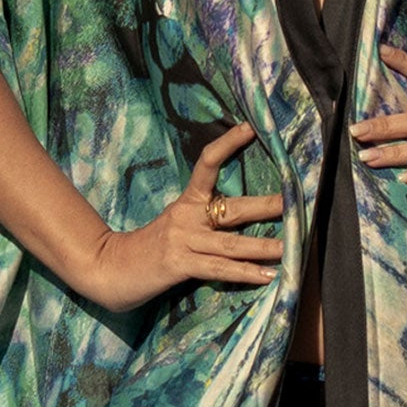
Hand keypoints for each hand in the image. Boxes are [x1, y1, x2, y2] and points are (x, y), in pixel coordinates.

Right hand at [79, 120, 286, 307]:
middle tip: (296, 201)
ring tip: (290, 248)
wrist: (110, 267)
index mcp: (186, 201)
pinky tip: (266, 277)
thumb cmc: (150, 247)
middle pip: (234, 207)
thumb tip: (240, 218)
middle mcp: (186, 216)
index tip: (250, 129)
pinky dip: (245, 273)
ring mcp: (183, 240)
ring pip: (232, 243)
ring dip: (263, 247)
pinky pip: (219, 269)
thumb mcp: (176, 225)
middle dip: (268, 205)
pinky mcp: (180, 264)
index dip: (228, 144)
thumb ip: (203, 220)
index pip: (207, 163)